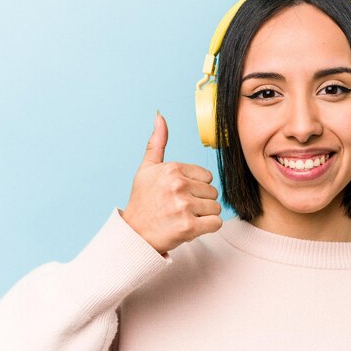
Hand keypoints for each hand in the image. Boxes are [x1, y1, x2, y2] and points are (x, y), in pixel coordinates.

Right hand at [121, 111, 222, 253]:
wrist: (134, 235)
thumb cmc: (142, 202)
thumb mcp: (146, 169)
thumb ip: (157, 143)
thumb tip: (159, 115)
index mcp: (172, 169)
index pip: (207, 176)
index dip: (196, 187)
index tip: (179, 194)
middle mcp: (178, 185)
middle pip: (213, 192)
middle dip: (201, 202)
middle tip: (180, 208)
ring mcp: (184, 206)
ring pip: (216, 208)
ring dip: (204, 215)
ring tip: (183, 217)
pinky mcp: (189, 226)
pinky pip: (216, 223)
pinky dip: (208, 227)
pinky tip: (190, 227)